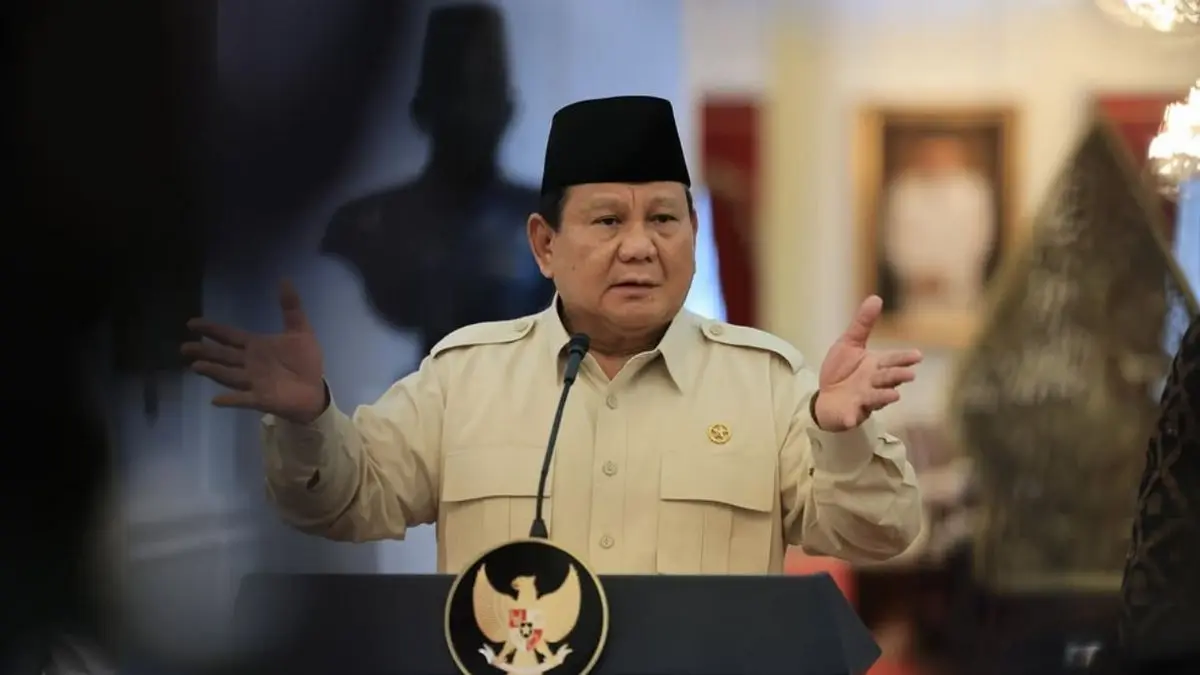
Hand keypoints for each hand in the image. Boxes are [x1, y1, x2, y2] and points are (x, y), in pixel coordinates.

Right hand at [181, 279, 326, 422]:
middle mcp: (249, 363)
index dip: (211, 329)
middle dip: (204, 351)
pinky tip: (215, 400)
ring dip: (213, 370)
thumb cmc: (305, 361)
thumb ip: (291, 308)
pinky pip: (242, 399)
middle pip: (222, 355)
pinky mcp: (260, 398)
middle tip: (184, 347)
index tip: (191, 323)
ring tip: (195, 366)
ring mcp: (252, 381)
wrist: (315, 389)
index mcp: (256, 346)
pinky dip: (230, 400)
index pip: (229, 336)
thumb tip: (285, 279)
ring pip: (228, 374)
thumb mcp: (301, 331)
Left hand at [813, 295, 921, 431]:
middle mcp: (874, 383)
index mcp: (876, 365)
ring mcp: (863, 400)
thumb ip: (863, 324)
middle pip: (887, 379)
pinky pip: (852, 416)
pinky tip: (851, 420)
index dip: (904, 359)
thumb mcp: (849, 343)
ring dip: (884, 397)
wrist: (825, 396)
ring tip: (894, 395)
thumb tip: (876, 297)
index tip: (917, 356)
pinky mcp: (850, 413)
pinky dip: (852, 418)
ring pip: (876, 398)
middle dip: (897, 377)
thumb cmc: (842, 370)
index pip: (893, 361)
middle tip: (908, 375)